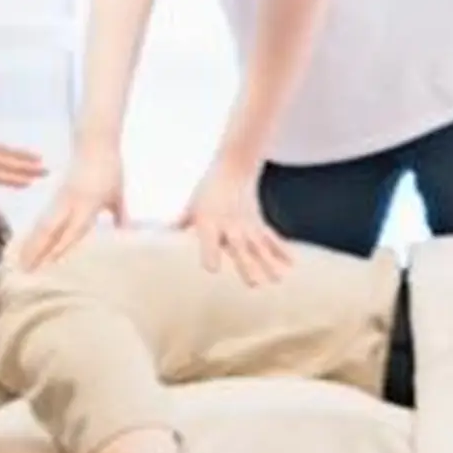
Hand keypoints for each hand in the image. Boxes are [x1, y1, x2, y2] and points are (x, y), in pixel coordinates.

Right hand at [17, 141, 125, 270]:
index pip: (73, 230)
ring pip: (42, 224)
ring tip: (20, 262)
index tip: (50, 264)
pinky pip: (42, 217)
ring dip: (31, 243)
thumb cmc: (110, 170)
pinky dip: (34, 233)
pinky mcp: (55, 195)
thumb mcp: (118, 195)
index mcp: (89, 203)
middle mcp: (70, 202)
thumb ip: (120, 216)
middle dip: (37, 250)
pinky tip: (27, 244)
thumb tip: (127, 236)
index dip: (61, 247)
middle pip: (50, 229)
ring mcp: (60, 198)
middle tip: (25, 270)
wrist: (94, 143)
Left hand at [180, 158, 292, 286]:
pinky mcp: (259, 223)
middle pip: (239, 248)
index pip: (209, 240)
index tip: (212, 269)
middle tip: (254, 285)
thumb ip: (181, 223)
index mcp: (209, 222)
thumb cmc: (207, 190)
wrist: (234, 167)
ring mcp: (247, 224)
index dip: (210, 253)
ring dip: (269, 263)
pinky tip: (291, 264)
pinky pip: (271, 238)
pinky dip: (282, 250)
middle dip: (247, 266)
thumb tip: (162, 234)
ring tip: (277, 280)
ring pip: (259, 247)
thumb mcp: (192, 206)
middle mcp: (230, 225)